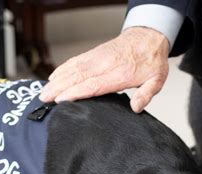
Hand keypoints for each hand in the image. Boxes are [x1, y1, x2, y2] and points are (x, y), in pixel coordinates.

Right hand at [39, 27, 169, 112]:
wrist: (149, 37)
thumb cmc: (151, 61)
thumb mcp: (157, 80)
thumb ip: (146, 94)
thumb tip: (136, 107)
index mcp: (119, 73)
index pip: (93, 85)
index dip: (76, 92)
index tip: (61, 99)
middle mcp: (105, 64)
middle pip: (78, 77)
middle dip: (59, 88)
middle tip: (44, 98)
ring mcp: (98, 58)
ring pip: (73, 68)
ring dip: (57, 79)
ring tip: (44, 91)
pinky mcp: (94, 54)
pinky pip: (75, 61)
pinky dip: (63, 69)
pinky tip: (54, 77)